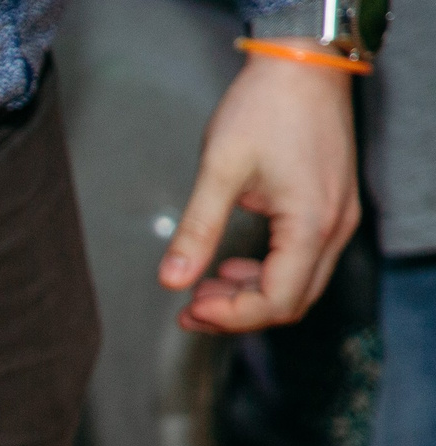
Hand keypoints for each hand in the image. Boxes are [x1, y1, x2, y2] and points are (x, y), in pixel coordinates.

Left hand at [160, 55, 358, 333]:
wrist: (303, 63)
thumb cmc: (265, 106)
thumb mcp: (220, 170)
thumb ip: (197, 230)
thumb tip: (171, 281)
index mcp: (310, 222)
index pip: (278, 300)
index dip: (232, 317)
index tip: (190, 309)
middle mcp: (334, 226)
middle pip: (293, 301)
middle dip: (239, 313)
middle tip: (190, 308)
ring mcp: (338, 217)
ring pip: (300, 285)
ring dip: (252, 296)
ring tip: (204, 289)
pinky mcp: (331, 208)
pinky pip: (305, 261)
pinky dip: (267, 273)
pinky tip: (231, 267)